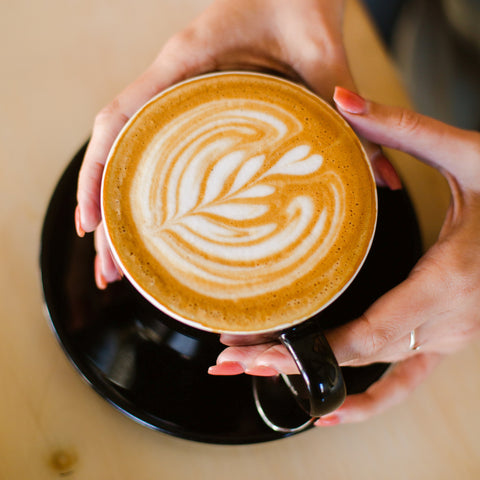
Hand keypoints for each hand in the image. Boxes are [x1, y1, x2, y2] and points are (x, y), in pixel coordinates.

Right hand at [75, 0, 399, 287]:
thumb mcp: (320, 50)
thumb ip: (345, 108)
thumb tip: (380, 179)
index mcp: (185, 63)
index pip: (121, 120)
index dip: (100, 176)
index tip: (96, 229)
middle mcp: (169, 80)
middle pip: (114, 149)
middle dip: (104, 210)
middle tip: (110, 271)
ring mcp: (174, 91)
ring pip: (125, 150)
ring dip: (116, 203)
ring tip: (119, 259)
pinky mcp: (190, 100)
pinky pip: (152, 142)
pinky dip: (140, 180)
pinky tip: (149, 216)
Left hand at [209, 87, 479, 425]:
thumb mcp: (469, 157)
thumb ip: (403, 130)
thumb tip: (343, 98)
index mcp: (447, 282)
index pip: (365, 335)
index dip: (308, 349)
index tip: (258, 348)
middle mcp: (448, 322)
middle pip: (354, 359)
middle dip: (289, 362)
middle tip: (231, 358)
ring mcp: (450, 337)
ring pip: (372, 376)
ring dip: (313, 381)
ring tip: (257, 375)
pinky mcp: (448, 337)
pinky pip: (405, 382)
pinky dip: (366, 403)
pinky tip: (329, 411)